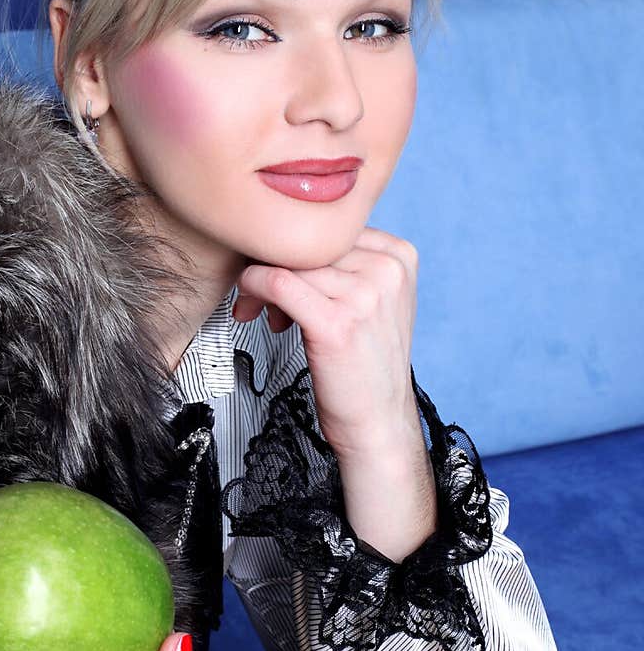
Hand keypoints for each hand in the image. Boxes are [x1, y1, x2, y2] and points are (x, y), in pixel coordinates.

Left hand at [233, 227, 420, 459]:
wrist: (378, 422)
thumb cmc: (365, 365)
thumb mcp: (373, 301)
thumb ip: (346, 263)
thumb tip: (287, 236)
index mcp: (400, 255)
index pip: (329, 228)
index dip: (295, 249)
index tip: (278, 275)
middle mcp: (388, 269)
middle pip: (307, 243)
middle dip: (274, 265)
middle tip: (258, 297)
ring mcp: (366, 295)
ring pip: (288, 262)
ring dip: (259, 283)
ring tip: (256, 311)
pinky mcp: (337, 323)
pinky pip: (277, 283)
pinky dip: (253, 289)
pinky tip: (249, 308)